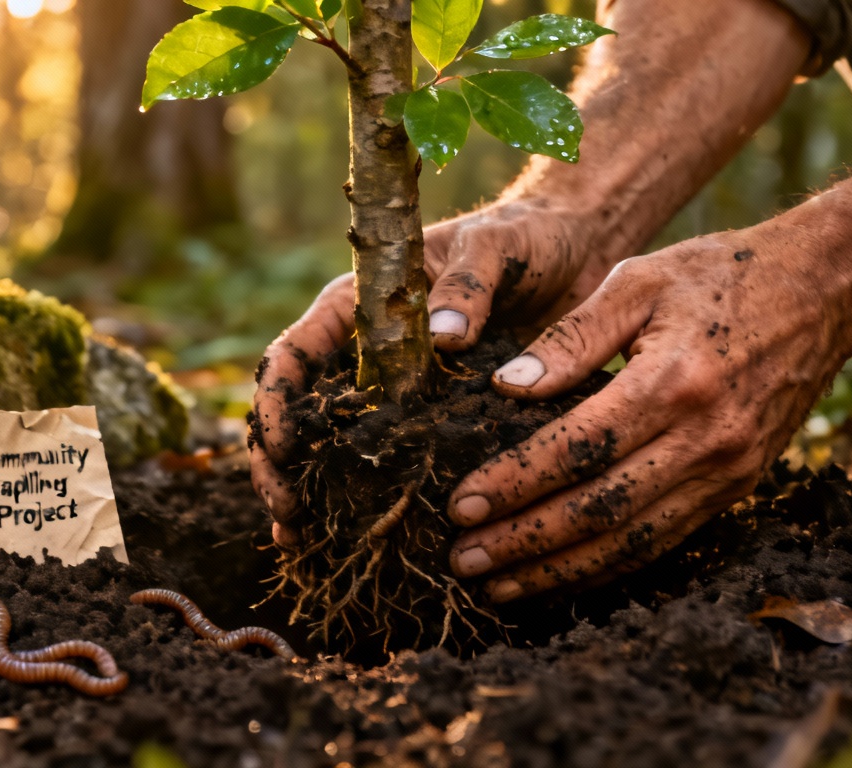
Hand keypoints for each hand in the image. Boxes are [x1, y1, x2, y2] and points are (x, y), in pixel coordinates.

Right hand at [250, 200, 627, 545]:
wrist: (576, 251)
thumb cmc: (525, 237)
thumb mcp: (495, 247)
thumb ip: (468, 284)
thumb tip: (443, 336)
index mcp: (360, 305)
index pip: (294, 355)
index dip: (275, 401)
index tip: (280, 447)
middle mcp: (367, 352)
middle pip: (299, 413)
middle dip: (280, 464)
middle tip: (288, 514)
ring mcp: (398, 391)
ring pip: (333, 447)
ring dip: (312, 493)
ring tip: (303, 540)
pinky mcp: (436, 419)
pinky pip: (393, 461)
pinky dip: (371, 498)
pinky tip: (363, 538)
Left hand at [444, 228, 849, 600]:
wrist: (824, 293)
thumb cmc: (719, 275)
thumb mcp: (637, 280)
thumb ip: (570, 336)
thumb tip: (506, 388)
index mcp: (672, 381)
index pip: (577, 449)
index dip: (514, 483)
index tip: (461, 503)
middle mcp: (704, 438)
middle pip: (600, 510)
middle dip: (525, 542)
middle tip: (464, 558)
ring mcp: (728, 471)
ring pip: (632, 541)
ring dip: (560, 570)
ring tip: (498, 584)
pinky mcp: (739, 487)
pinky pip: (665, 540)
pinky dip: (610, 566)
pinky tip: (563, 575)